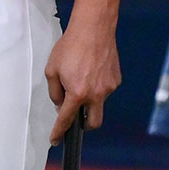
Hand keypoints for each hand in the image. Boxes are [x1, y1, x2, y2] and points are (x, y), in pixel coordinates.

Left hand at [44, 18, 121, 144]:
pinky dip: (96, 86)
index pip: (66, 119)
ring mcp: (109, 88)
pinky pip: (105, 90)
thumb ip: (55, 91)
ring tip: (80, 77)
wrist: (93, 30)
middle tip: (74, 116)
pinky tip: (90, 71)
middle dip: (83, 125)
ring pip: (98, 103)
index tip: (55, 140)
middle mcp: (96, 95)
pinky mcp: (116, 80)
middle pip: (93, 123)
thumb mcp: (52, 69)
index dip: (59, 131)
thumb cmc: (70, 47)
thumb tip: (60, 104)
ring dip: (89, 99)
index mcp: (77, 93)